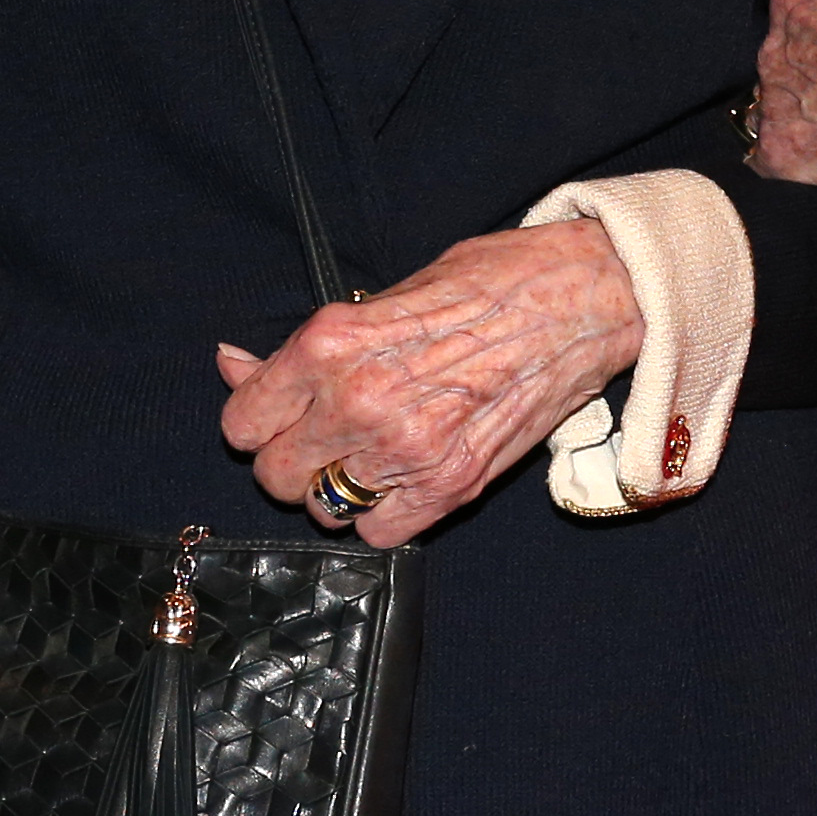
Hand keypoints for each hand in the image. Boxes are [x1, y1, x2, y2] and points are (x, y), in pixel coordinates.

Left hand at [214, 218, 642, 549]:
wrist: (583, 297)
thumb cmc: (488, 282)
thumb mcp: (383, 297)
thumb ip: (305, 348)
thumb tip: (233, 366)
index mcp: (332, 344)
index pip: (243, 422)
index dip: (257, 420)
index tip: (279, 415)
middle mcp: (359, 402)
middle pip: (275, 476)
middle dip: (291, 459)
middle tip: (325, 435)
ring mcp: (406, 450)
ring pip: (323, 508)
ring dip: (336, 488)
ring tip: (369, 453)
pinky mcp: (452, 484)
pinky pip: (379, 533)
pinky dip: (382, 514)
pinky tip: (402, 477)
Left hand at [752, 0, 816, 184]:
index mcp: (795, 4)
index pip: (792, 8)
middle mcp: (773, 52)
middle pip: (777, 63)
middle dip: (805, 76)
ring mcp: (773, 104)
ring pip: (767, 112)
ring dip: (795, 119)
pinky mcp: (780, 152)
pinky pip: (766, 160)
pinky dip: (789, 163)